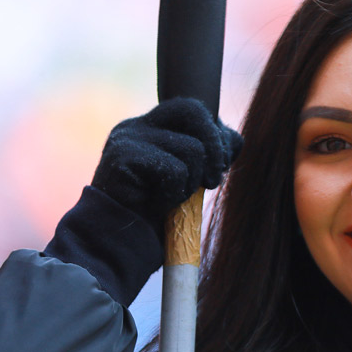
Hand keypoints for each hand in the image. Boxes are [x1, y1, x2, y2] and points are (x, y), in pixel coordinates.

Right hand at [91, 97, 241, 236]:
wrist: (118, 243)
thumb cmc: (156, 213)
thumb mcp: (191, 179)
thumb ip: (211, 155)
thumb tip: (233, 141)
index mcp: (150, 126)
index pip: (192, 108)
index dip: (215, 134)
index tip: (219, 166)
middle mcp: (136, 125)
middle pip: (192, 110)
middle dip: (215, 148)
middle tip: (212, 182)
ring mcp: (127, 138)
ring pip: (192, 149)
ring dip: (192, 183)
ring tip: (172, 199)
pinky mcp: (122, 156)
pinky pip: (175, 171)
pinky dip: (174, 194)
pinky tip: (156, 205)